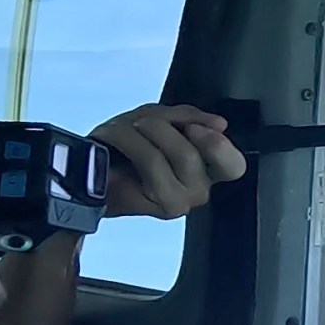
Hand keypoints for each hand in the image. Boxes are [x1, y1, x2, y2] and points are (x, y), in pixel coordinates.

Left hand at [91, 104, 247, 219]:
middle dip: (164, 127)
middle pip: (200, 150)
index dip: (217, 142)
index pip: (235, 164)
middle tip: (143, 123)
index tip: (191, 128)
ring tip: (124, 129)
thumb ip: (190, 117)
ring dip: (146, 130)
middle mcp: (202, 189)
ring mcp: (185, 201)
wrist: (90, 170)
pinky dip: (132, 141)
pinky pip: (155, 162)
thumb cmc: (127, 146)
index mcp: (208, 167)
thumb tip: (220, 124)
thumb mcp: (160, 119)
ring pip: (182, 154)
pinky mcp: (165, 207)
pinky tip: (115, 138)